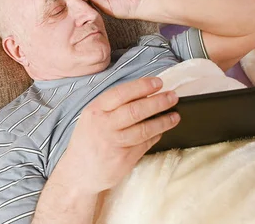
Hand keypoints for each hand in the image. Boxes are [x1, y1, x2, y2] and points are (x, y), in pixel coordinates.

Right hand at [51, 77, 178, 194]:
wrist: (79, 172)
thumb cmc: (88, 140)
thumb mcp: (92, 117)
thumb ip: (113, 106)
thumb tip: (144, 94)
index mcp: (95, 110)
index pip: (122, 93)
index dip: (142, 86)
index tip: (158, 82)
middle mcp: (104, 125)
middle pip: (135, 110)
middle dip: (158, 102)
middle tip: (173, 97)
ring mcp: (114, 143)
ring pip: (144, 129)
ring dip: (163, 121)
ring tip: (175, 116)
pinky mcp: (124, 159)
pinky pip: (145, 144)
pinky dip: (156, 136)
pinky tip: (162, 131)